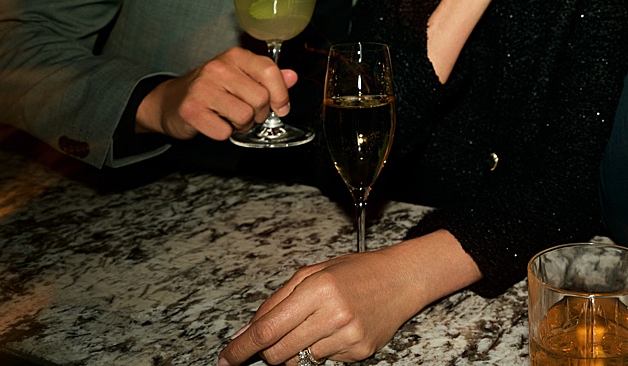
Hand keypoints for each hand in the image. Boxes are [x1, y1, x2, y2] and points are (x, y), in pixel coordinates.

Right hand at [135, 46, 294, 140]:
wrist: (171, 101)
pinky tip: (215, 123)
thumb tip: (293, 77)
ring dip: (242, 125)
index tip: (281, 107)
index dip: (281, 94)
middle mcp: (218, 68)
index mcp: (235, 56)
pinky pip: (224, 132)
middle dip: (258, 113)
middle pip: (260, 99)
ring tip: (230, 117)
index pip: (270, 71)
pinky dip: (224, 133)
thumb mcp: (241, 76)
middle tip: (246, 112)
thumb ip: (268, 77)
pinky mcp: (191, 110)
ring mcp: (203, 88)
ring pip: (245, 116)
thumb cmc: (212, 89)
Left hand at [217, 232, 480, 364]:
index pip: (267, 329)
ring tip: (315, 327)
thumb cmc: (355, 271)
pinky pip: (324, 364)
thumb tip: (245, 332)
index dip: (241, 348)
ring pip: (299, 362)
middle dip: (268, 351)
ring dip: (296, 350)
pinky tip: (336, 332)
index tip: (225, 359)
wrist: (402, 279)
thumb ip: (276, 302)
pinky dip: (321, 352)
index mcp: (318, 288)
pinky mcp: (359, 353)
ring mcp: (348, 337)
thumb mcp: (313, 272)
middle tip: (277, 337)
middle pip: (278, 353)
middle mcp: (333, 314)